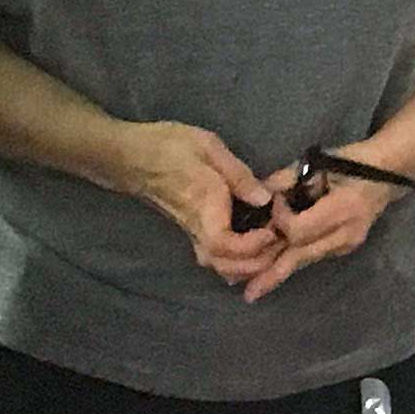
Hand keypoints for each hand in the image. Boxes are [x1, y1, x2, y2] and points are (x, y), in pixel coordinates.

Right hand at [120, 121, 280, 288]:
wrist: (133, 157)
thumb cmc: (168, 147)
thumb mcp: (208, 147)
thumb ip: (238, 175)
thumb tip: (266, 199)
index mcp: (203, 206)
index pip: (223, 244)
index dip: (251, 245)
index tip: (272, 229)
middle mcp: (198, 228)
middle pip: (225, 266)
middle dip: (257, 263)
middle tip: (281, 241)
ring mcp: (194, 234)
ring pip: (220, 267)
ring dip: (249, 266)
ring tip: (272, 245)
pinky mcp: (193, 233)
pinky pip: (217, 259)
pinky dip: (238, 262)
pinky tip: (257, 248)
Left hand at [238, 157, 398, 303]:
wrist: (387, 171)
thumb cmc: (351, 161)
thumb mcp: (318, 162)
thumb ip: (286, 179)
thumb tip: (257, 195)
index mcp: (344, 209)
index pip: (301, 230)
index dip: (280, 220)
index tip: (274, 202)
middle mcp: (347, 233)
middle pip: (302, 256)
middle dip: (274, 272)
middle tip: (249, 292)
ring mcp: (348, 244)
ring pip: (306, 260)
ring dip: (279, 273)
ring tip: (254, 290)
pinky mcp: (345, 247)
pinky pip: (313, 256)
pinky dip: (292, 261)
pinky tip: (272, 272)